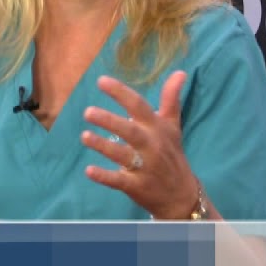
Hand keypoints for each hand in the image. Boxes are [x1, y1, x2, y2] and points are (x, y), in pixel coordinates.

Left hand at [81, 71, 198, 219]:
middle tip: (87, 112)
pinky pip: (119, 181)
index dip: (121, 92)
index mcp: (156, 128)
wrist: (181, 194)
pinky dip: (104, 176)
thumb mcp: (172, 126)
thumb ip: (171, 99)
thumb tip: (180, 72)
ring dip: (103, 145)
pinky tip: (89, 170)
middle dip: (109, 121)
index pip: (139, 106)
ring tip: (84, 136)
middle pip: (130, 131)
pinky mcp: (137, 186)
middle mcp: (151, 146)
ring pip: (122, 155)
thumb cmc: (171, 154)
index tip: (100, 81)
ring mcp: (145, 167)